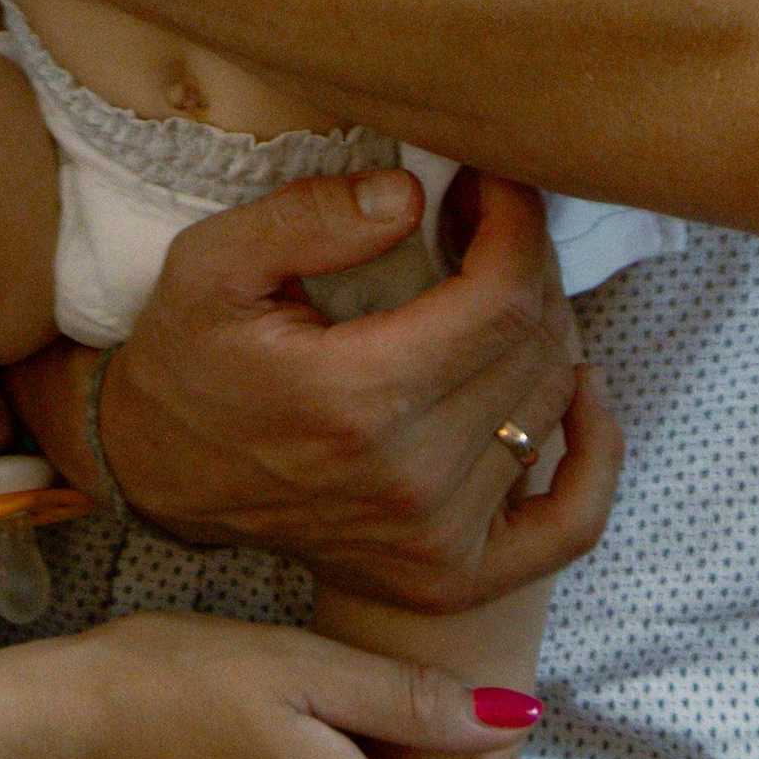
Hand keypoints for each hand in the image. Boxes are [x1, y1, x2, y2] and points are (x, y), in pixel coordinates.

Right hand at [10, 171, 618, 611]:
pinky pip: (572, 522)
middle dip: (527, 262)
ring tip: (501, 283)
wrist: (162, 473)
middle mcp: (412, 481)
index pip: (501, 298)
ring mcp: (439, 541)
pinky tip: (580, 390)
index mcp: (357, 399)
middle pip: (535, 345)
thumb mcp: (213, 262)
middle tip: (486, 220)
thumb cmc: (189, 357)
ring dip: (547, 328)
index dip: (515, 223)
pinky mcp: (453, 577)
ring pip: (551, 408)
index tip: (490, 181)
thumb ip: (309, 219)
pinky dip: (596, 452)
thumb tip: (413, 194)